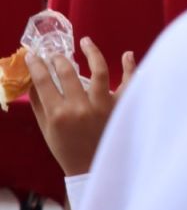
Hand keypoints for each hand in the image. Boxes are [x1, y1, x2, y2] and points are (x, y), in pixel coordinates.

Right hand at [26, 37, 134, 176]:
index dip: (36, 64)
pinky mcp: (121, 107)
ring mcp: (104, 106)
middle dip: (59, 58)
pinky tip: (127, 54)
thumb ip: (39, 104)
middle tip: (57, 53)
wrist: (93, 167)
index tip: (34, 55)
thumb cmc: (67, 149)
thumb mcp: (47, 129)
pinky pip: (129, 83)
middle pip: (68, 73)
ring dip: (92, 52)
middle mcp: (81, 108)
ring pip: (100, 71)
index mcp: (59, 114)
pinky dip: (130, 67)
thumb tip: (33, 80)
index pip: (43, 81)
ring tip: (85, 41)